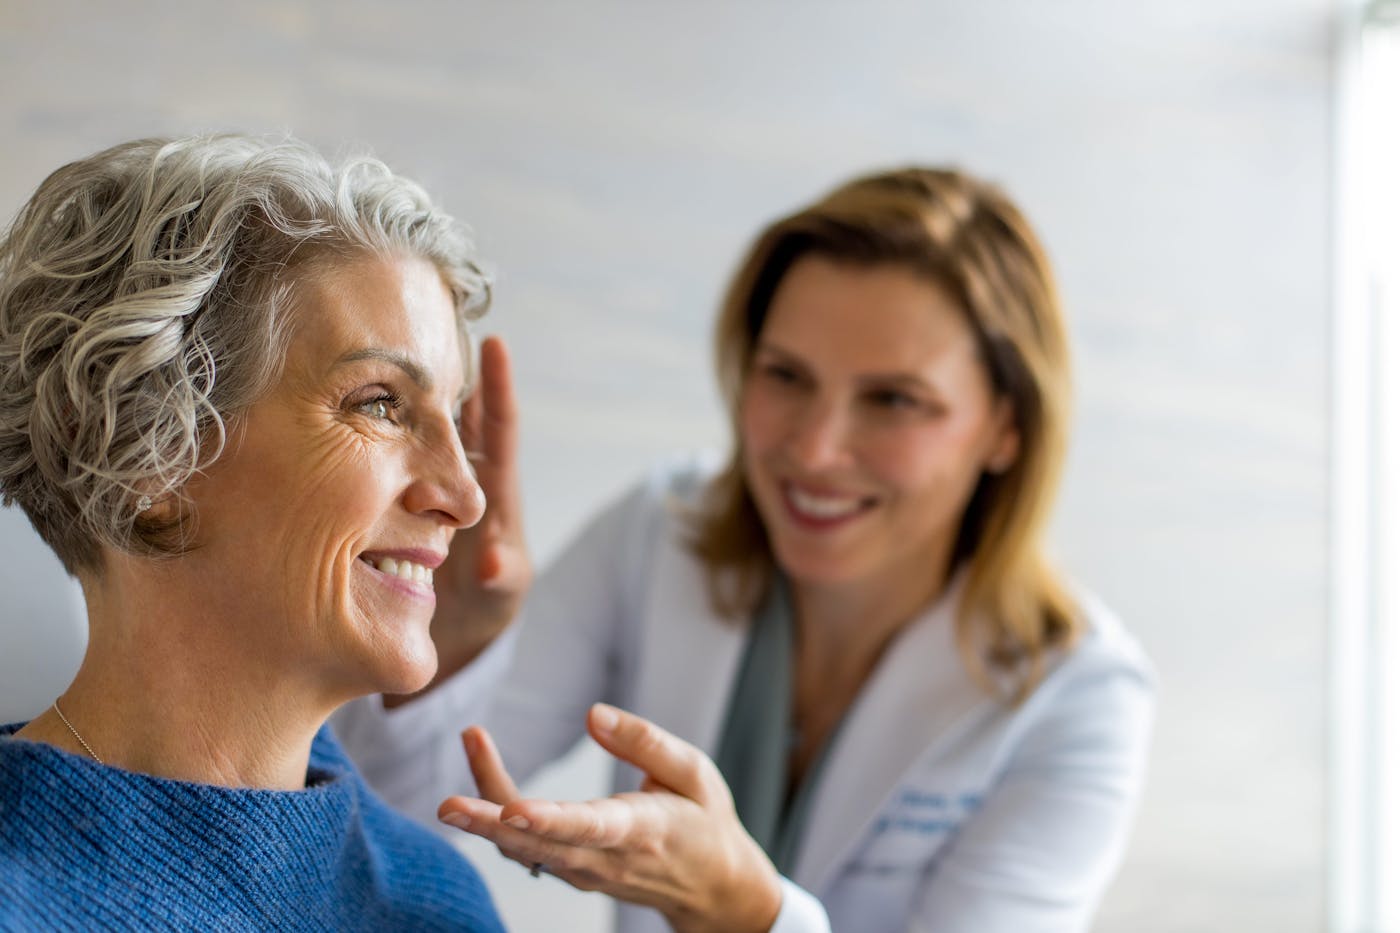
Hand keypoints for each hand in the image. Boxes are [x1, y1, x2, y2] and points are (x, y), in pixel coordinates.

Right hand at [386, 336, 530, 705]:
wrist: (452, 638)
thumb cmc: (484, 613)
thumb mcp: (496, 596)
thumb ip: (498, 577)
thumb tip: (492, 563)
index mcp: (492, 491)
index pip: (499, 428)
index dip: (498, 385)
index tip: (495, 341)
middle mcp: (461, 479)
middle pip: (456, 413)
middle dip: (443, 370)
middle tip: (420, 324)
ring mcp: (427, 487)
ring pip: (417, 430)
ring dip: (403, 396)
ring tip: (376, 352)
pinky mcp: (396, 501)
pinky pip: (386, 458)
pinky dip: (372, 434)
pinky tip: (340, 410)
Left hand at [438, 704, 782, 932]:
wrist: (713, 887)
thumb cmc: (704, 820)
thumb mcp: (694, 773)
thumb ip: (646, 742)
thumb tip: (593, 714)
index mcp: (643, 830)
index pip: (589, 828)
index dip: (548, 820)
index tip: (512, 810)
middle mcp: (606, 858)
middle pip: (538, 847)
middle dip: (489, 826)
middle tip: (446, 805)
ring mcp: (584, 872)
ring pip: (524, 849)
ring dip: (484, 815)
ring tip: (466, 756)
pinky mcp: (571, 872)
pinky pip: (525, 848)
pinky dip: (498, 817)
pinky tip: (482, 774)